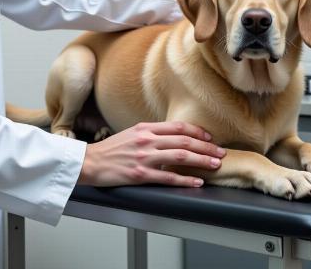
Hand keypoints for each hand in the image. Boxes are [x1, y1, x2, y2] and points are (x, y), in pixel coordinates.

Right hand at [77, 120, 225, 187]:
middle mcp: (146, 140)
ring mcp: (144, 157)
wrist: (89, 162)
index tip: (210, 138)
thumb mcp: (131, 134)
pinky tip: (197, 182)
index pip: (178, 127)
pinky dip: (185, 180)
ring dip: (201, 161)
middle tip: (221, 152)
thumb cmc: (110, 150)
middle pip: (184, 141)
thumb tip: (170, 138)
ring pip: (180, 157)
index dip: (197, 132)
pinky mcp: (140, 174)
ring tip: (215, 165)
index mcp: (145, 128)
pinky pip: (167, 177)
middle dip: (206, 147)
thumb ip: (150, 134)